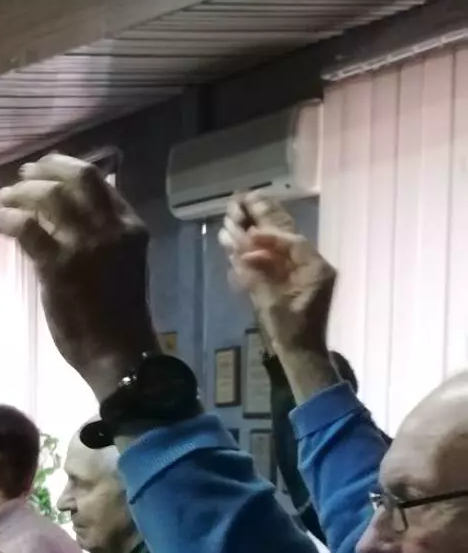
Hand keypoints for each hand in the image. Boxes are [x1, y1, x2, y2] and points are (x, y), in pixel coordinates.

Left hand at [0, 154, 158, 401]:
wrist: (118, 352)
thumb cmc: (116, 316)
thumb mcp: (118, 264)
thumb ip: (99, 238)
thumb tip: (62, 217)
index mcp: (130, 226)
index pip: (100, 182)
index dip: (68, 169)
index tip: (46, 171)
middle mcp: (111, 228)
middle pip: (78, 177)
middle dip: (46, 169)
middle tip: (21, 176)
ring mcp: (86, 244)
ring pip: (49, 197)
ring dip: (19, 193)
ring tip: (0, 200)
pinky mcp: (59, 265)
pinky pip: (26, 227)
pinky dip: (4, 219)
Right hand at [219, 194, 335, 360]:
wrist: (302, 354)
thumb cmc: (292, 334)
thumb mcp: (273, 308)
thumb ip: (257, 279)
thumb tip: (240, 255)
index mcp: (315, 269)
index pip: (292, 242)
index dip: (270, 235)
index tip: (249, 231)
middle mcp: (310, 264)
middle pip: (285, 233)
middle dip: (264, 216)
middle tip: (242, 197)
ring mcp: (299, 272)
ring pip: (277, 243)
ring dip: (256, 228)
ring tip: (236, 212)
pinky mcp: (287, 280)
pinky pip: (271, 259)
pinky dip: (255, 249)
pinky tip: (238, 240)